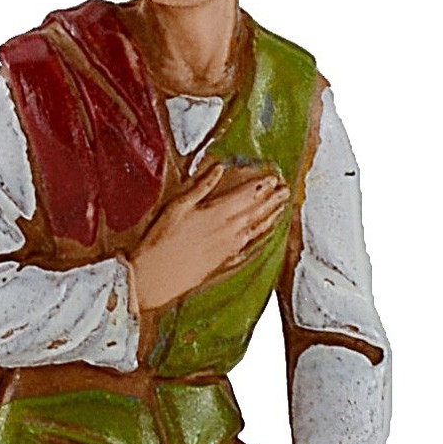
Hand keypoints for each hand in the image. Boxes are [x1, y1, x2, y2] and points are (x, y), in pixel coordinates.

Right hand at [128, 162, 288, 310]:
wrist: (156, 276)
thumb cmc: (161, 240)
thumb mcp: (177, 206)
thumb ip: (201, 186)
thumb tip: (218, 168)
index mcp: (217, 213)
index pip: (247, 195)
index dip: (262, 185)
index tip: (274, 177)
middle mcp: (228, 230)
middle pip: (256, 211)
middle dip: (272, 199)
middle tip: (286, 190)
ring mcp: (228, 248)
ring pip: (256, 229)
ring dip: (271, 217)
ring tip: (282, 208)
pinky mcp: (224, 262)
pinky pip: (250, 247)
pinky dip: (261, 238)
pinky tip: (266, 234)